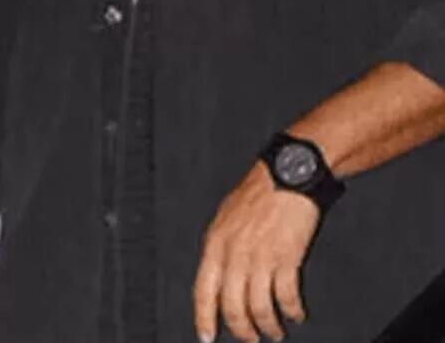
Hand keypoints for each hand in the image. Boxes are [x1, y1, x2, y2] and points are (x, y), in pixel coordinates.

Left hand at [193, 162, 319, 342]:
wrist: (288, 173)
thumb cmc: (259, 190)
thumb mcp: (227, 215)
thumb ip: (221, 245)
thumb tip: (217, 273)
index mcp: (216, 242)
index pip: (203, 290)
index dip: (204, 319)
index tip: (207, 338)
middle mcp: (235, 253)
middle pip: (233, 307)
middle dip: (242, 331)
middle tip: (250, 340)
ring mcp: (261, 257)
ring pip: (259, 309)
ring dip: (268, 327)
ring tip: (274, 331)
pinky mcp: (287, 258)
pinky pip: (287, 297)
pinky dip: (292, 311)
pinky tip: (295, 313)